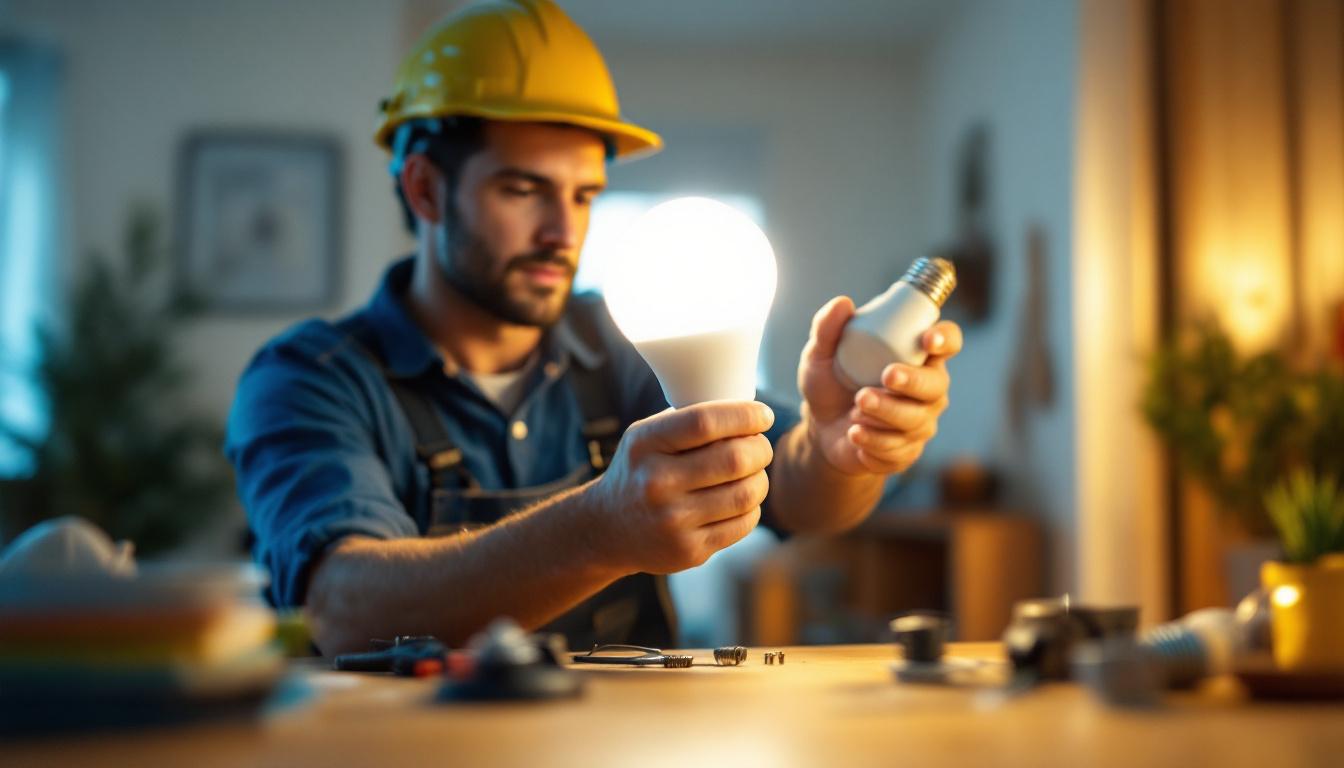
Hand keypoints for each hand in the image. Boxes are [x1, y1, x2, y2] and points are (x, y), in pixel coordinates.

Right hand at [584, 401, 774, 574]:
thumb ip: (688, 421)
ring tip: (754, 473)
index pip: (704, 422)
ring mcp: (672, 521)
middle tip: (760, 446)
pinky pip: (743, 523)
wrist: (608, 527)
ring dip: (760, 479)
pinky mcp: (689, 551)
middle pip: (734, 459)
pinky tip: (742, 499)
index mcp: (645, 445)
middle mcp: (656, 483)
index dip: (744, 416)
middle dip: (760, 449)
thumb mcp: (647, 436)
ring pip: (746, 494)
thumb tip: (747, 412)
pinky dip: (752, 507)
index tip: (763, 415)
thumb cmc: (641, 470)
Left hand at [798, 296, 961, 475]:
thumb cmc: (830, 383)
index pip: (948, 341)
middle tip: (886, 376)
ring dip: (885, 412)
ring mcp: (920, 421)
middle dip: (912, 380)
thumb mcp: (820, 355)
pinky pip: (899, 448)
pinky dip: (874, 441)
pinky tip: (854, 434)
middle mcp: (927, 388)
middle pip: (937, 384)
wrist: (820, 429)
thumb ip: (827, 328)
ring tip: (856, 409)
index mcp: (916, 355)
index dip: (945, 339)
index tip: (928, 340)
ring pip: (915, 418)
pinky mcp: (907, 450)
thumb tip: (843, 303)